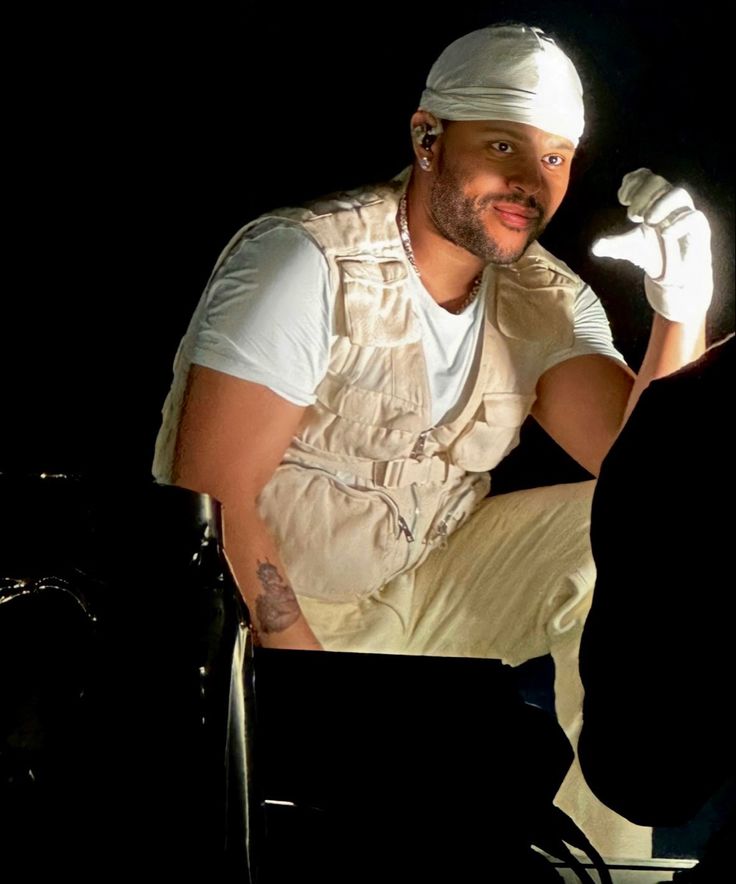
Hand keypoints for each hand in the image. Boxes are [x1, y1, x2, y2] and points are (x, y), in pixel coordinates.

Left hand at [592, 168, 711, 322]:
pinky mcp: (699, 229)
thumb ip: (612, 245)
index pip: (646, 177)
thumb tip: (595, 247)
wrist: (673, 276)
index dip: (633, 182)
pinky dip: (678, 223)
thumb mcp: (628, 248)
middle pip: (659, 182)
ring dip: (659, 204)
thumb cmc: (652, 253)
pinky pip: (694, 217)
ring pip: (678, 193)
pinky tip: (664, 233)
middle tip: (632, 215)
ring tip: (647, 221)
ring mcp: (685, 214)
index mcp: (652, 201)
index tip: (622, 199)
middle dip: (642, 195)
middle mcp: (669, 203)